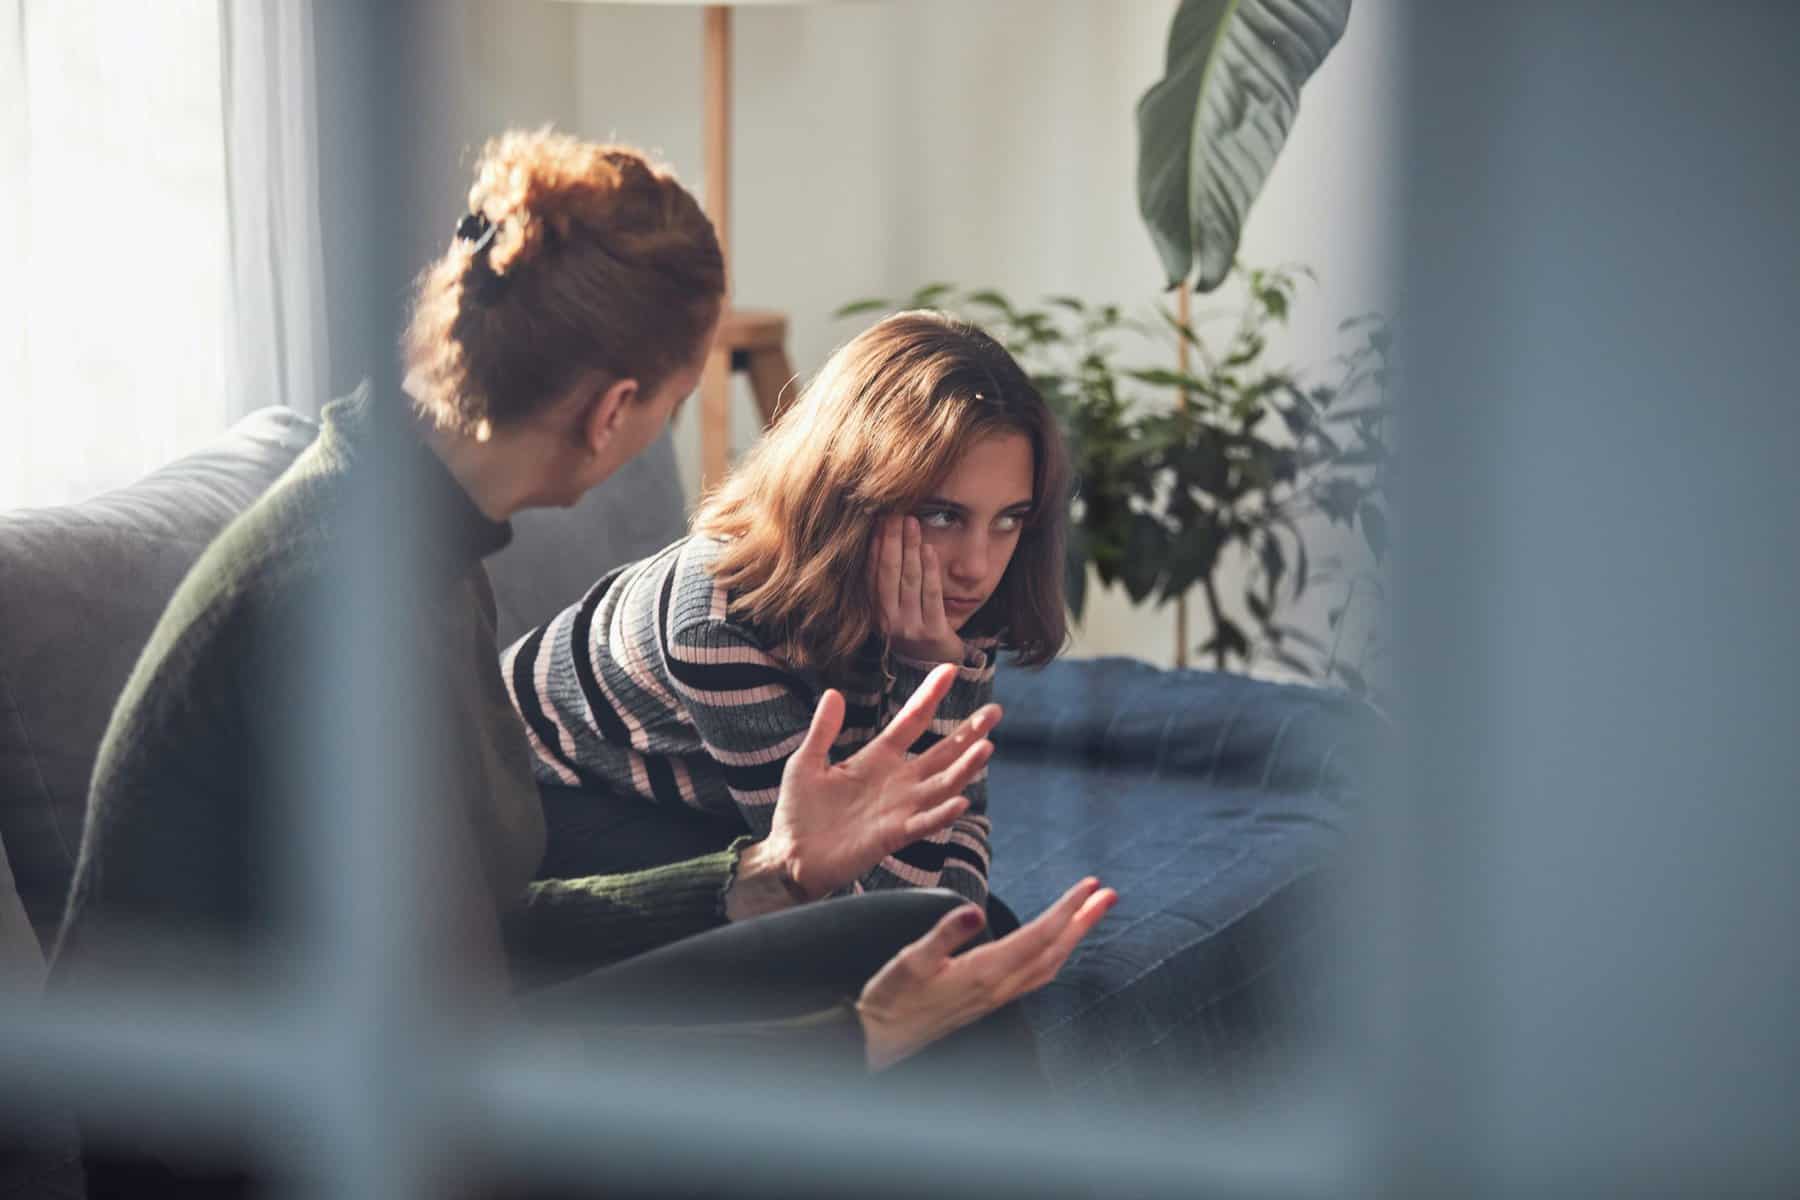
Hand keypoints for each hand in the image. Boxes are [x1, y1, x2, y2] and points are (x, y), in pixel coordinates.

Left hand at [762, 663, 1000, 902]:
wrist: (790, 857)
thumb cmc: (798, 812)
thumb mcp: (806, 762)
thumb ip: (823, 730)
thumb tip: (833, 692)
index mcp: (877, 758)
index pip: (912, 721)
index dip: (930, 695)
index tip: (949, 668)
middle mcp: (897, 781)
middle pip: (942, 751)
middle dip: (969, 732)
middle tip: (996, 711)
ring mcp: (899, 808)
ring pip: (942, 784)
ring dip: (965, 768)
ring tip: (987, 747)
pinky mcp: (893, 835)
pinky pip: (924, 822)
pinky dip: (943, 813)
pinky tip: (962, 800)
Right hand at [856, 877, 1117, 1070]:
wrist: (880, 1039)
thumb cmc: (891, 998)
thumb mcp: (910, 961)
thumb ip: (944, 935)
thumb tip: (974, 911)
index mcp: (985, 973)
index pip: (1039, 936)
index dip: (1068, 909)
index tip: (1089, 886)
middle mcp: (999, 987)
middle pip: (1055, 950)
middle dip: (1084, 920)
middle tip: (1109, 894)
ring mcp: (997, 996)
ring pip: (1050, 964)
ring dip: (1074, 936)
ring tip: (1090, 912)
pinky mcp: (990, 1001)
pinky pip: (1036, 975)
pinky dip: (1055, 953)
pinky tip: (1055, 945)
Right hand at [872, 515, 965, 664]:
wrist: (936, 664)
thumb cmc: (915, 628)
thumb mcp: (894, 608)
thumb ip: (887, 582)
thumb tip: (883, 536)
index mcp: (874, 613)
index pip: (871, 573)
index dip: (875, 544)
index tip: (878, 518)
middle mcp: (887, 622)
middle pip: (888, 573)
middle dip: (891, 540)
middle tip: (895, 513)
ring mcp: (909, 628)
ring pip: (909, 580)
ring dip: (910, 548)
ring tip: (912, 523)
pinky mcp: (932, 632)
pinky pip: (931, 594)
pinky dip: (930, 570)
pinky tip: (929, 549)